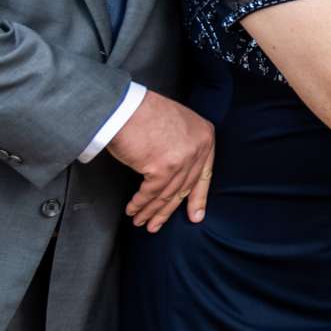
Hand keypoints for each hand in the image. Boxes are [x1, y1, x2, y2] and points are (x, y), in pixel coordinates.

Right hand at [107, 90, 215, 232]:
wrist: (124, 106)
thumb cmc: (143, 112)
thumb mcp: (176, 125)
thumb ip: (182, 146)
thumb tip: (175, 174)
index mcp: (205, 135)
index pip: (204, 174)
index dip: (198, 197)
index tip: (196, 216)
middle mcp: (198, 148)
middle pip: (185, 187)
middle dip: (168, 210)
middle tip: (158, 225)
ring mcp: (182, 159)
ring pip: (167, 193)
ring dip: (151, 211)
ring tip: (142, 221)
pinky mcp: (163, 167)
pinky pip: (150, 193)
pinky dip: (140, 204)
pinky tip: (133, 210)